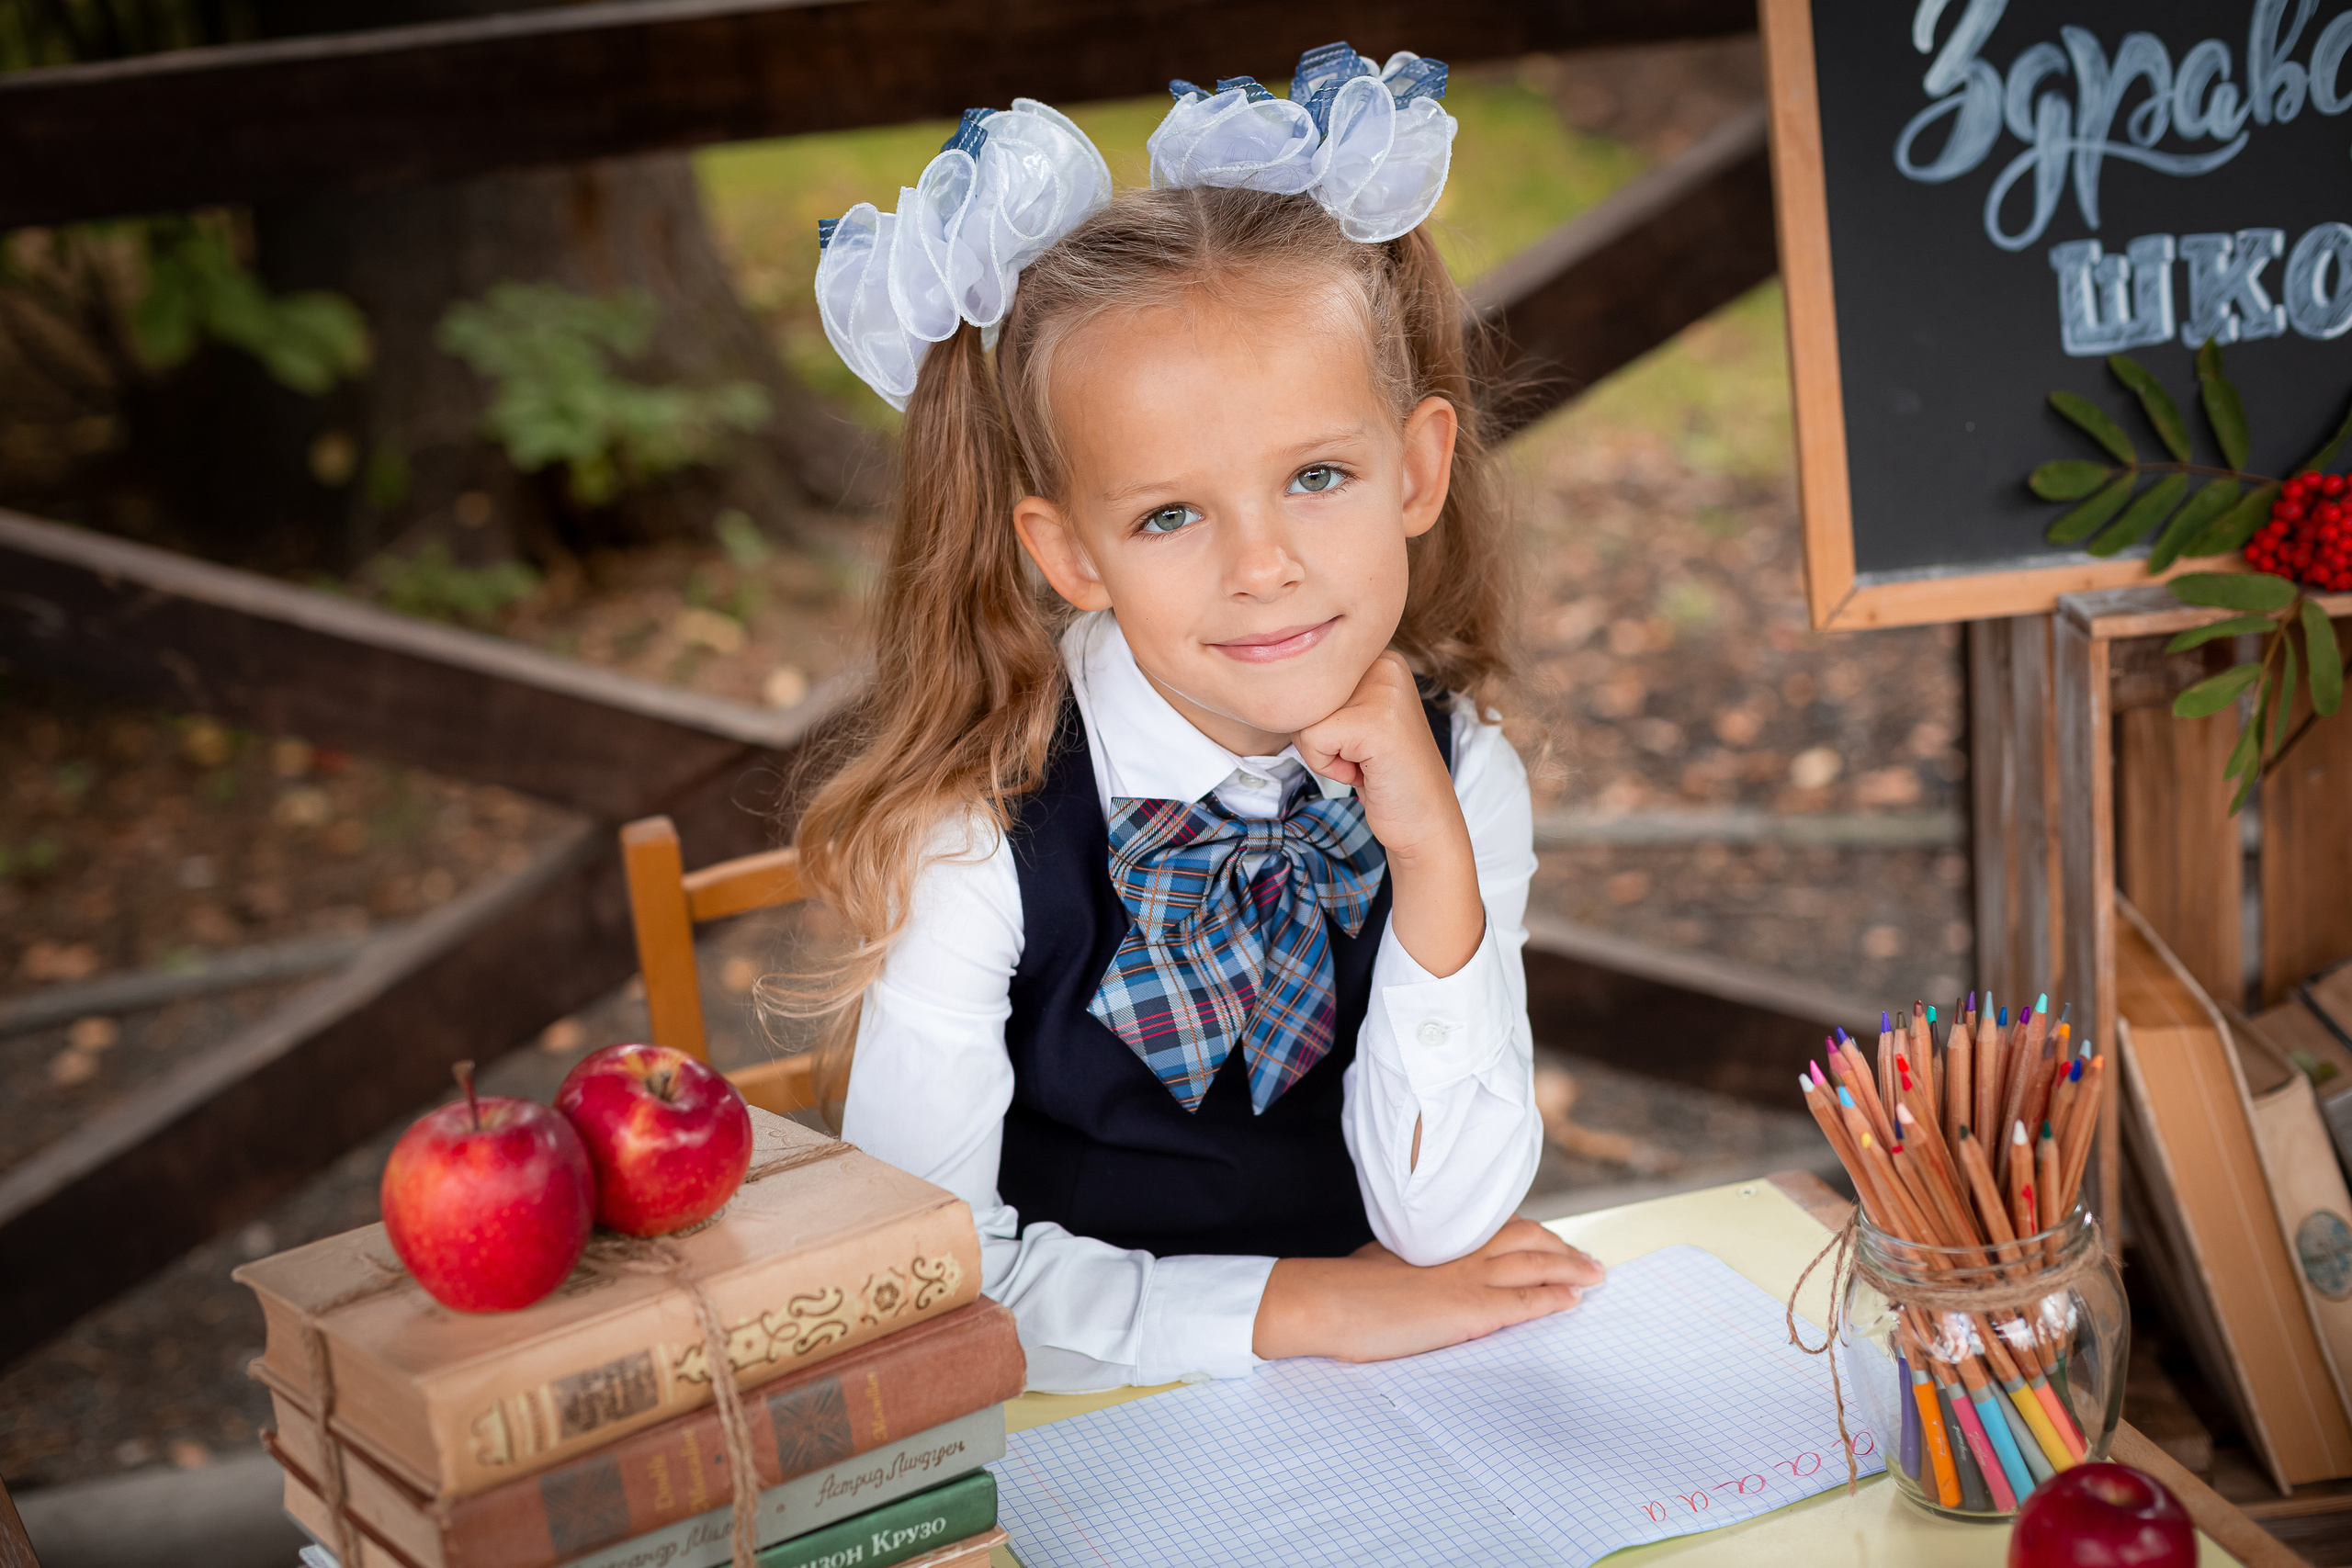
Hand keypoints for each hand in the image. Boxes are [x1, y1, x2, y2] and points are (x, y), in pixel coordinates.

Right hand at [1252, 1218, 1605, 1362]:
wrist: (1325, 1300)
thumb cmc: (1343, 1286)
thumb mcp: (1382, 1260)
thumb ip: (1408, 1259)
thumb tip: (1409, 1265)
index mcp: (1439, 1240)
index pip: (1496, 1228)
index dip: (1529, 1233)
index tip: (1548, 1239)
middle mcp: (1458, 1253)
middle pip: (1525, 1238)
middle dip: (1560, 1247)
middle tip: (1585, 1257)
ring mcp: (1466, 1280)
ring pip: (1534, 1264)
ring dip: (1570, 1268)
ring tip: (1594, 1274)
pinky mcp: (1469, 1311)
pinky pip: (1524, 1303)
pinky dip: (1552, 1299)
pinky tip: (1572, 1299)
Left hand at [1291, 652, 1483, 975]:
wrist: (1425, 823)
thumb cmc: (1382, 774)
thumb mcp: (1352, 718)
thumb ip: (1323, 693)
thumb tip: (1271, 684)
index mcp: (1379, 656)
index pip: (1307, 675)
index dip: (1317, 719)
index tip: (1356, 739)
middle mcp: (1385, 663)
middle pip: (1303, 693)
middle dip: (1317, 735)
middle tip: (1359, 755)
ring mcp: (1384, 691)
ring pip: (1304, 716)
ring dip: (1322, 752)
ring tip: (1362, 762)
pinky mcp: (1376, 723)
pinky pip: (1312, 740)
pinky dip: (1328, 766)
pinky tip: (1362, 772)